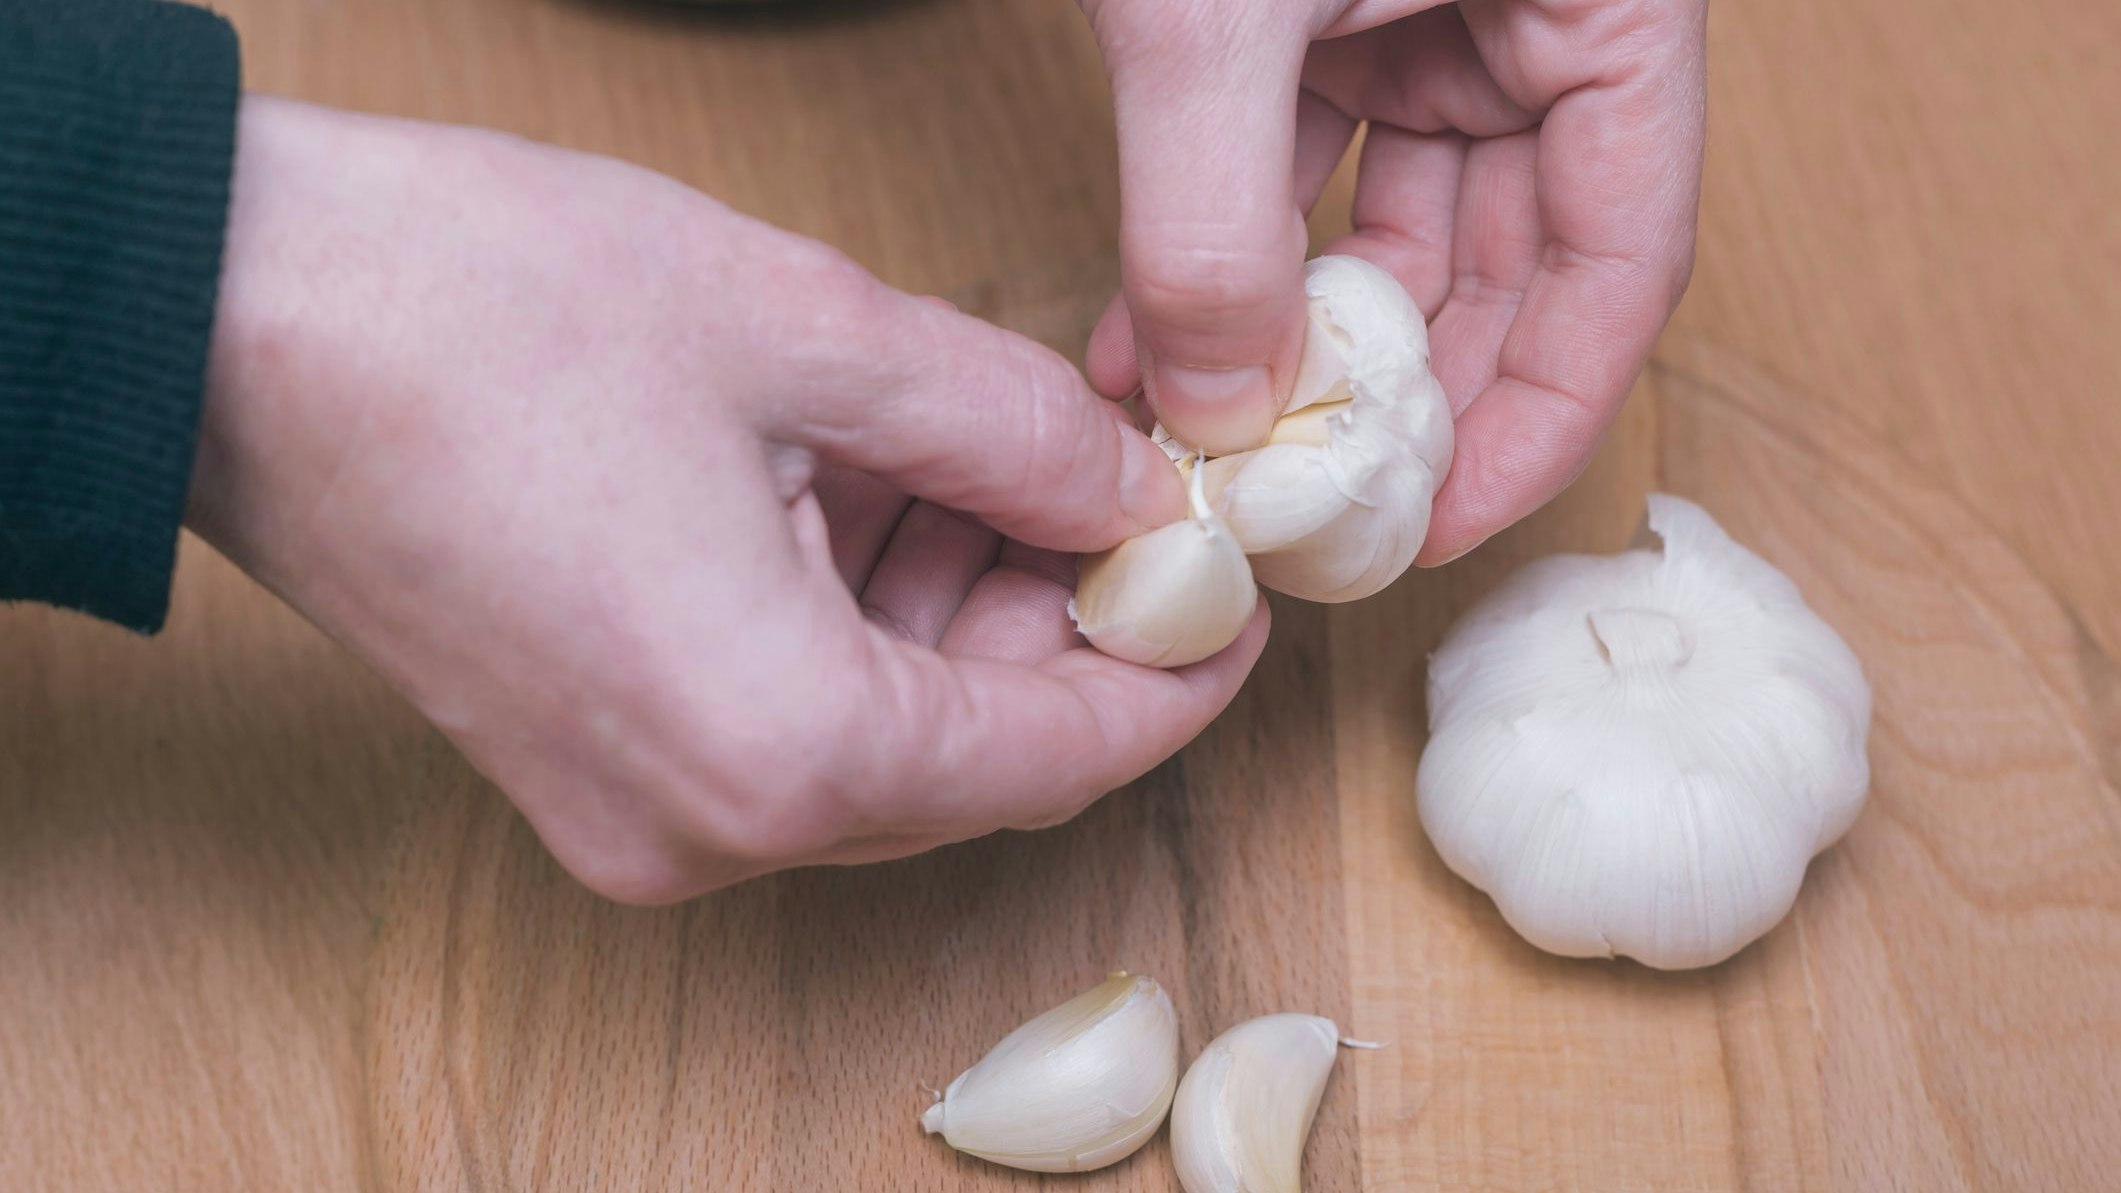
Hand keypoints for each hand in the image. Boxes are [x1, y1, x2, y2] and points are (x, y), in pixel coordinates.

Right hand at [189, 97, 1265, 902]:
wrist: (224, 317)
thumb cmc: (481, 311)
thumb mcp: (813, 334)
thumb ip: (1018, 433)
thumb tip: (1138, 495)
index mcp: (784, 749)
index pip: (1061, 752)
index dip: (1179, 671)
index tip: (1241, 594)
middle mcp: (710, 828)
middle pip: (973, 757)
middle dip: (1067, 623)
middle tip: (1125, 490)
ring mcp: (634, 813)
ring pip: (880, 739)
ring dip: (959, 611)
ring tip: (992, 459)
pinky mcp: (584, 766)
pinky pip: (782, 721)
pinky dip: (858, 621)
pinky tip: (878, 491)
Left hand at [1080, 0, 1705, 560]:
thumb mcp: (1216, 17)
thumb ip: (1215, 217)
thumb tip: (1220, 411)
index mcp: (1606, 6)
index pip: (1622, 259)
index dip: (1539, 416)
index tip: (1442, 526)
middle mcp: (1536, 22)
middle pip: (1509, 266)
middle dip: (1402, 401)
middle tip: (1315, 516)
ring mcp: (1431, 15)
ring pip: (1394, 231)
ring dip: (1296, 346)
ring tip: (1213, 452)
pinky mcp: (1327, 15)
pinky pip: (1293, 168)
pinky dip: (1224, 258)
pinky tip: (1149, 354)